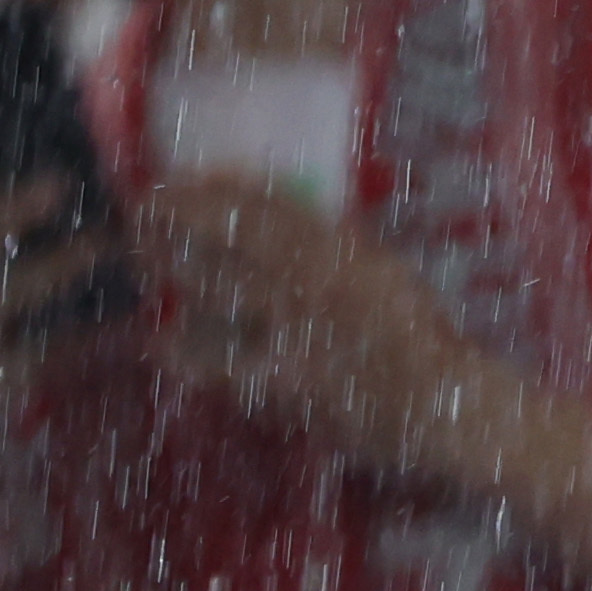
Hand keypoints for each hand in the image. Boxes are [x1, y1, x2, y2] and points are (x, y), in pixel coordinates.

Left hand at [141, 174, 494, 481]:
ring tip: (139, 255)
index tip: (178, 181)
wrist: (454, 409)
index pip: (262, 204)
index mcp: (341, 250)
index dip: (210, 188)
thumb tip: (279, 222)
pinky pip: (224, 364)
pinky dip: (187, 355)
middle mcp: (313, 281)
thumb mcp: (385, 276)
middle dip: (175, 218)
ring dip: (171, 267)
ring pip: (216, 287)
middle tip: (137, 210)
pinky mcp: (290, 382)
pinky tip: (157, 347)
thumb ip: (336, 249)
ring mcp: (297, 330)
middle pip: (226, 235)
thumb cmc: (426, 343)